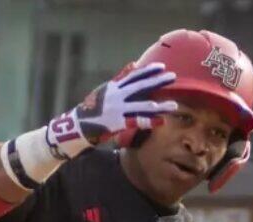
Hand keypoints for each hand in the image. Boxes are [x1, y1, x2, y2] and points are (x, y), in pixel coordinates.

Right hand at [46, 62, 177, 159]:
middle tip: (173, 77)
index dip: (148, 71)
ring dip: (159, 106)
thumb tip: (133, 65)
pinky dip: (149, 121)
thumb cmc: (92, 108)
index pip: (134, 76)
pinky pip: (137, 122)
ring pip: (142, 106)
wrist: (77, 125)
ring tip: (174, 105)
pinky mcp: (118, 123)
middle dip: (157, 82)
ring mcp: (118, 109)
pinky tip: (161, 121)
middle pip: (141, 87)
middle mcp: (117, 96)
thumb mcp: (105, 90)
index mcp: (115, 87)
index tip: (162, 66)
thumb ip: (120, 78)